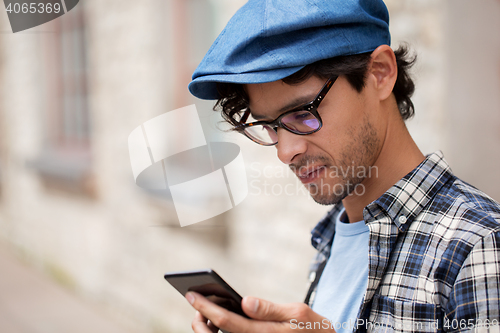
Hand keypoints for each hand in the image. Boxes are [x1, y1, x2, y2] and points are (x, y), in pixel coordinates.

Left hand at [186, 291, 335, 332]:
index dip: (207, 308)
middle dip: (200, 320)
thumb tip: (245, 302)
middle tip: (193, 301)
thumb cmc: (312, 328)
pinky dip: (219, 332)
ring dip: (207, 329)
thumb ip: (271, 309)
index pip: (228, 322)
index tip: (192, 296)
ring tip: (203, 312)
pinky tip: (218, 321)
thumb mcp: (299, 314)